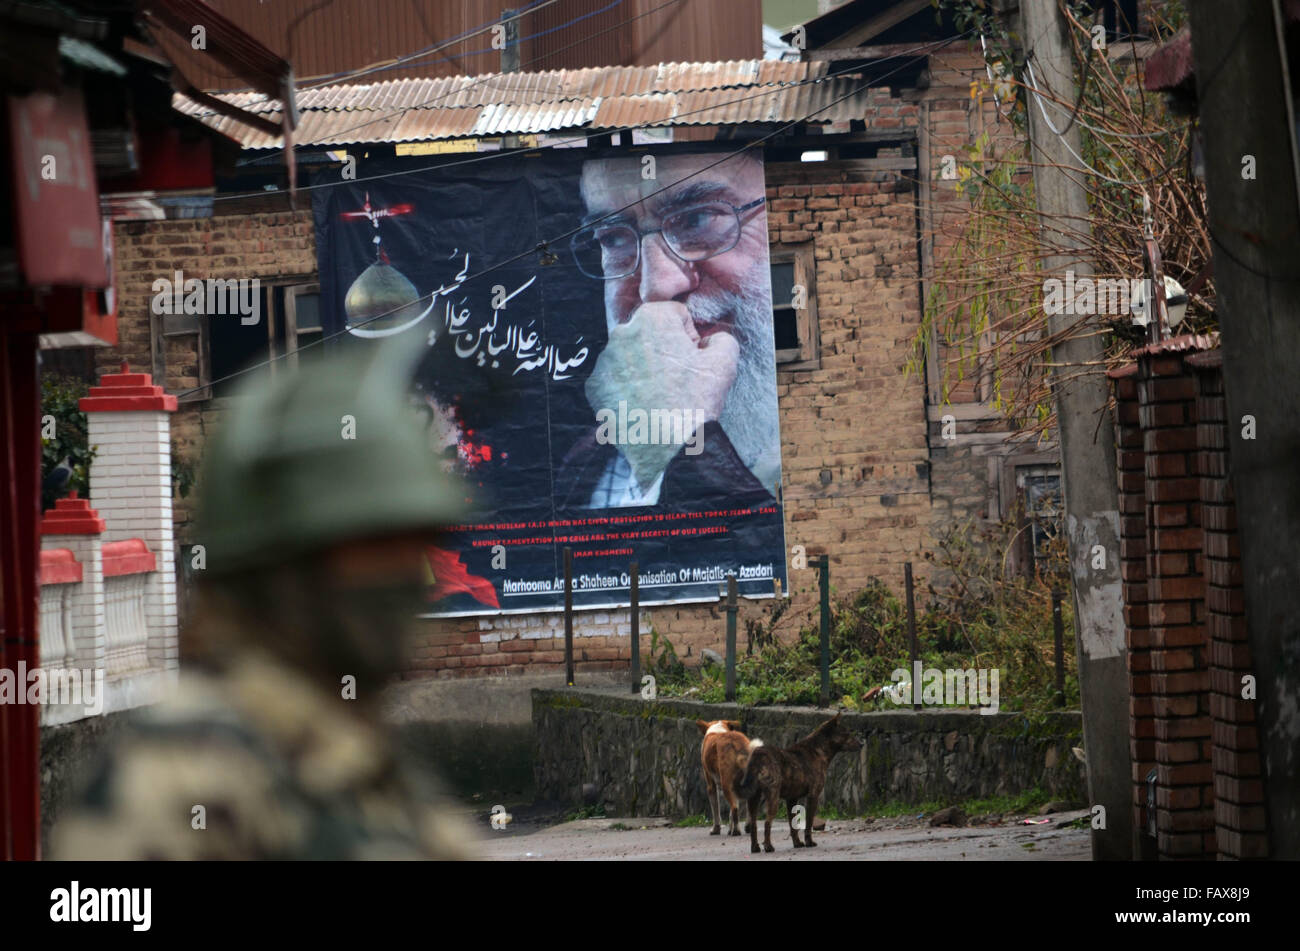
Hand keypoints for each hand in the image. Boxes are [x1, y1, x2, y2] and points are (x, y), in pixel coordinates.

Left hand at [585, 301, 737, 488]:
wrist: (666, 449)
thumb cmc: (695, 404)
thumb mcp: (725, 363)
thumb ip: (721, 338)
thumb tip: (711, 340)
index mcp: (653, 318)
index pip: (674, 315)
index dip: (688, 337)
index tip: (691, 359)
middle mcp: (622, 333)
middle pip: (649, 334)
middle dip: (663, 350)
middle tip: (677, 379)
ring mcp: (604, 361)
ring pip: (629, 356)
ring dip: (643, 368)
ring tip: (659, 395)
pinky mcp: (594, 386)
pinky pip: (614, 379)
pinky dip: (626, 388)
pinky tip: (642, 405)